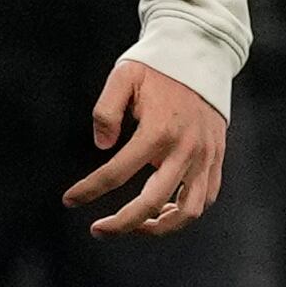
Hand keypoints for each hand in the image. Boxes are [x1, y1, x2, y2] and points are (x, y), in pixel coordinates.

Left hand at [67, 57, 227, 235]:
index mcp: (158, 131)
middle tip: (97, 230)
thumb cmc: (156, 68)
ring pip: (189, 211)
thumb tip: (101, 145)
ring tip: (133, 226)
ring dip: (159, 226)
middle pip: (152, 203)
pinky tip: (160, 209)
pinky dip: (184, 212)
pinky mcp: (217, 159)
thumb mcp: (123, 77)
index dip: (89, 190)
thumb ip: (106, 110)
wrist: (202, 56)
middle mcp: (186, 150)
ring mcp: (206, 157)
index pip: (116, 172)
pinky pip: (205, 198)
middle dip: (122, 224)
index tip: (69, 200)